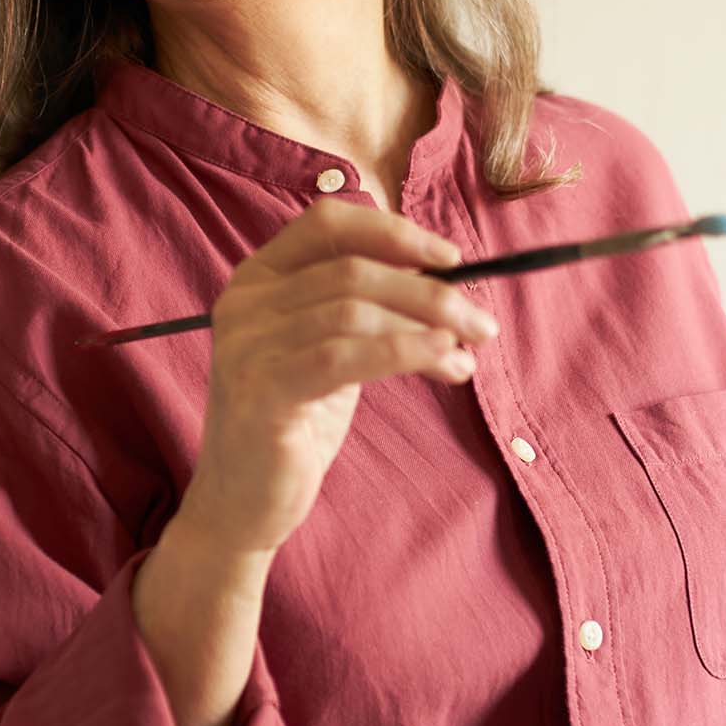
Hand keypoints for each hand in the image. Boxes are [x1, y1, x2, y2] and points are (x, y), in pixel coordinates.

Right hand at [178, 197, 500, 557]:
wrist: (244, 502)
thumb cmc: (296, 424)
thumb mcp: (332, 351)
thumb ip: (368, 310)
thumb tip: (446, 282)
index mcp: (258, 278)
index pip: (327, 223)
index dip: (393, 232)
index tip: (451, 259)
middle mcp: (244, 302)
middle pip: (352, 270)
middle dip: (429, 292)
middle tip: (480, 324)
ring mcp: (246, 345)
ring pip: (353, 310)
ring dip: (426, 327)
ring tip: (466, 354)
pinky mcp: (259, 391)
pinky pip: (344, 356)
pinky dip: (406, 351)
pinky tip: (444, 363)